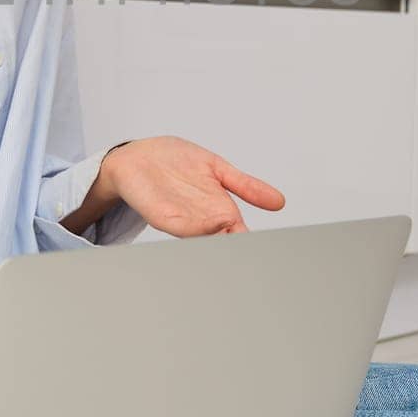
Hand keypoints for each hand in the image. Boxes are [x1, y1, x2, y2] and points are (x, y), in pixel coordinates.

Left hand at [100, 135, 284, 236]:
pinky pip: (182, 226)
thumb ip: (246, 186)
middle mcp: (202, 220)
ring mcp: (182, 220)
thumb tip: (280, 202)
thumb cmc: (175, 162)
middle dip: (238, 251)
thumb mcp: (219, 169)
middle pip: (225, 242)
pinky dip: (198, 229)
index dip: (255, 244)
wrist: (137, 156)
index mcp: (219, 210)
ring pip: (206, 240)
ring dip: (221, 246)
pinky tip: (214, 227)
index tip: (272, 253)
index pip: (241, 234)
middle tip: (257, 260)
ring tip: (238, 247)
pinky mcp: (162, 216)